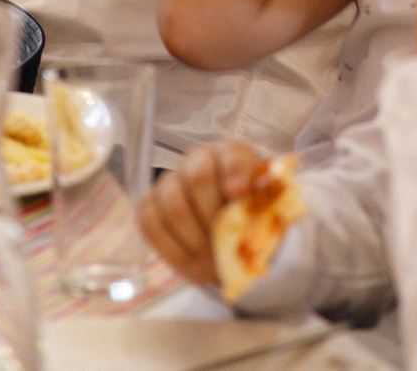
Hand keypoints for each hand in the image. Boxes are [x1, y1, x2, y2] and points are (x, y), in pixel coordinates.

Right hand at [139, 140, 276, 290]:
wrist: (228, 241)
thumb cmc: (251, 224)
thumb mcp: (267, 216)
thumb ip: (265, 211)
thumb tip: (255, 220)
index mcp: (233, 156)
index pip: (232, 156)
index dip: (235, 173)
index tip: (239, 196)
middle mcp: (199, 160)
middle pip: (198, 177)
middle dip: (212, 216)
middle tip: (223, 242)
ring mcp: (171, 181)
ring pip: (173, 204)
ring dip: (194, 237)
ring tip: (210, 258)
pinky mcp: (149, 206)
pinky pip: (151, 223)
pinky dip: (172, 248)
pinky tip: (191, 260)